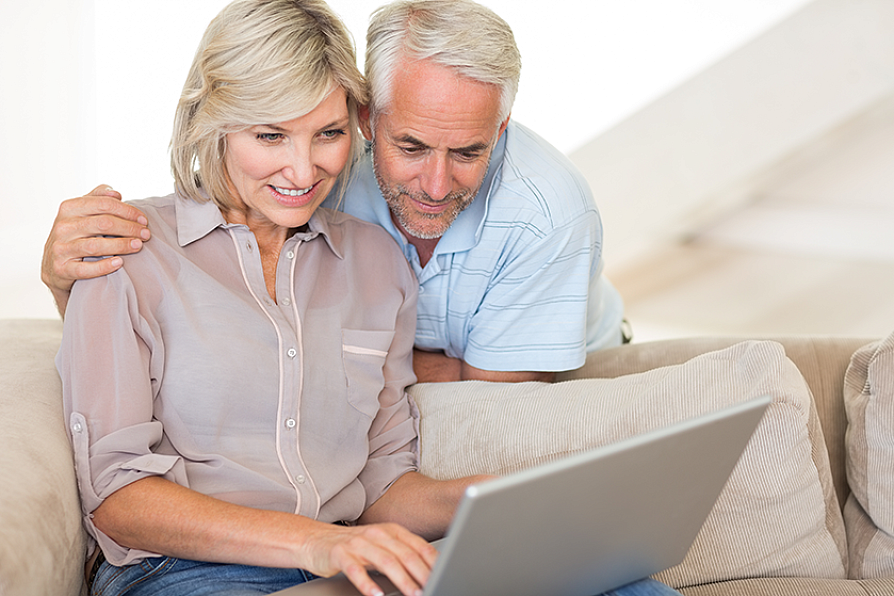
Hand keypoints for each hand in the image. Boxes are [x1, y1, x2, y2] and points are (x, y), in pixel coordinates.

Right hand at [41, 185, 149, 313]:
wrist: (54, 265)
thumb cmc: (75, 235)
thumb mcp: (82, 213)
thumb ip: (98, 199)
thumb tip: (116, 194)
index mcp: (69, 208)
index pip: (104, 204)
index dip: (127, 211)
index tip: (143, 220)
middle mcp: (63, 226)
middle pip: (103, 223)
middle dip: (129, 228)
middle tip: (146, 234)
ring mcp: (60, 248)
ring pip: (95, 245)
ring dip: (121, 245)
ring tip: (138, 245)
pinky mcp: (62, 269)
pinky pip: (85, 269)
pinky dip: (103, 266)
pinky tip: (119, 263)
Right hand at [304, 522, 437, 595]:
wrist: (314, 539)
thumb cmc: (353, 547)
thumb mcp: (381, 547)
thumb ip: (402, 555)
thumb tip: (429, 573)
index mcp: (391, 531)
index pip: (418, 546)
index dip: (433, 563)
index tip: (446, 575)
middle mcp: (377, 534)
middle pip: (405, 554)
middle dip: (422, 574)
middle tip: (433, 588)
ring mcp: (358, 543)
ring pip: (385, 561)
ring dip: (402, 580)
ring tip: (414, 595)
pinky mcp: (340, 554)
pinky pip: (356, 570)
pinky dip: (368, 584)